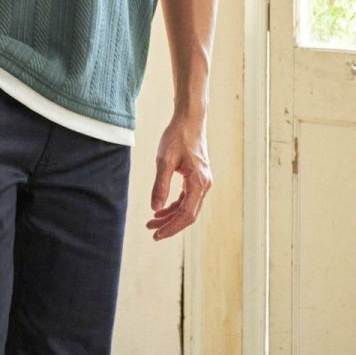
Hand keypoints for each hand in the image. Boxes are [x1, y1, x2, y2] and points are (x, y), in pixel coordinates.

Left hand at [146, 117, 210, 239]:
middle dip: (170, 225)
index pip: (186, 214)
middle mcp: (204, 185)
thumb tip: (155, 208)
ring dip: (170, 216)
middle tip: (151, 231)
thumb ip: (160, 186)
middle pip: (188, 215)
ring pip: (187, 207)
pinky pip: (187, 198)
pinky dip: (174, 206)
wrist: (190, 119)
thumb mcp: (164, 161)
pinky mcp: (197, 178)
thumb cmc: (177, 136)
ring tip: (152, 222)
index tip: (156, 234)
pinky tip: (160, 209)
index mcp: (199, 183)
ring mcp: (202, 182)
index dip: (171, 227)